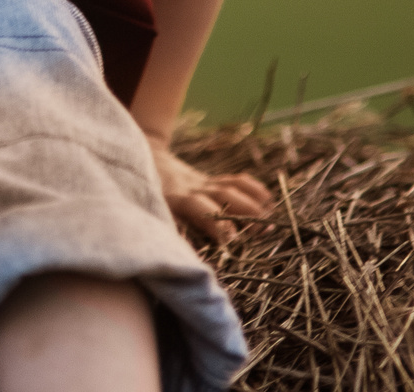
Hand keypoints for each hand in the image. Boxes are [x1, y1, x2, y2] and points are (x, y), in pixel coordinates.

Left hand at [146, 134, 272, 245]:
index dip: (215, 222)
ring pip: (230, 188)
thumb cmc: (144, 192)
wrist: (145, 158)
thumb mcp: (148, 208)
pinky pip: (233, 180)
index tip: (231, 238)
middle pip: (222, 197)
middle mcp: (192, 189)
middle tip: (264, 229)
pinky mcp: (210, 179)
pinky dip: (251, 188)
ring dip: (251, 203)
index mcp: (175, 199)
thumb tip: (180, 254)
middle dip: (243, 212)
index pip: (198, 208)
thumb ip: (165, 229)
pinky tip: (268, 199)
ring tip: (270, 218)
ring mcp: (203, 183)